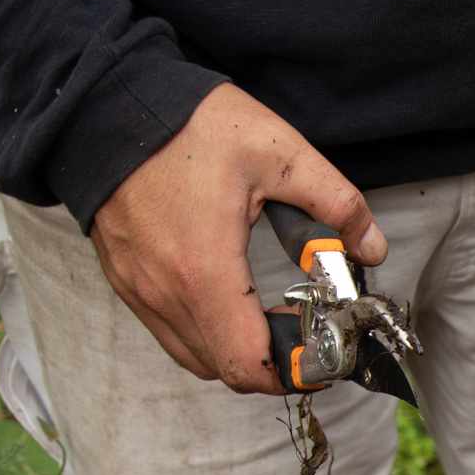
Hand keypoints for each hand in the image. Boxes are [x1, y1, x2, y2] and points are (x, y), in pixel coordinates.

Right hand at [89, 83, 385, 394]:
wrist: (103, 101)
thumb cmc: (187, 125)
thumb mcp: (280, 152)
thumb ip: (336, 204)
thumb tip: (372, 248)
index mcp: (205, 271)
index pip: (250, 367)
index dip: (296, 372)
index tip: (324, 348)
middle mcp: (164, 293)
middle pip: (227, 371)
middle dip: (276, 363)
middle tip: (307, 328)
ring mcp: (138, 290)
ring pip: (195, 356)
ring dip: (239, 350)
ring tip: (273, 315)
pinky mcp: (125, 280)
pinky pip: (169, 331)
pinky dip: (206, 332)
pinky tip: (233, 296)